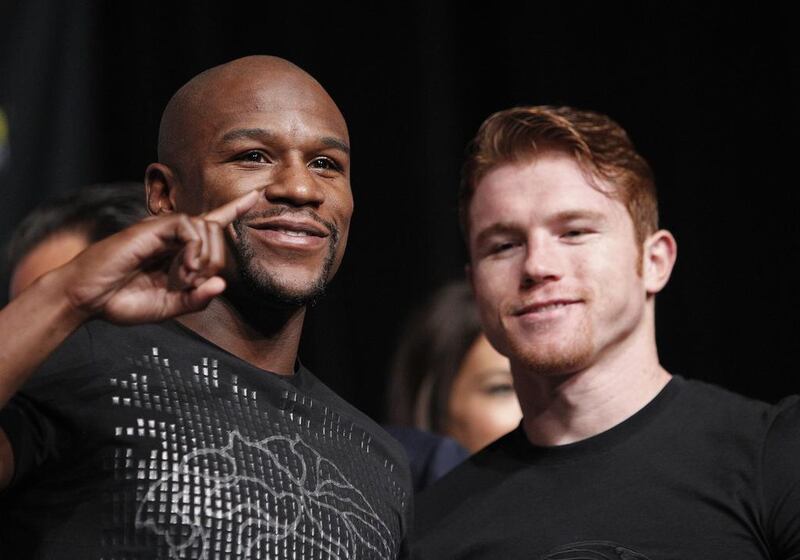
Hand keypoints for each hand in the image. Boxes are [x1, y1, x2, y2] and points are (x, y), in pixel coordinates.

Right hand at [55, 190, 258, 323]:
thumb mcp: (169, 307)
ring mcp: (162, 230)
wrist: (88, 299)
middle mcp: (172, 236)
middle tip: (189, 284)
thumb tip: (222, 285)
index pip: (211, 224)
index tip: (254, 196)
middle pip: (216, 234)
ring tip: (182, 279)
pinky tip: (182, 269)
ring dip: (203, 260)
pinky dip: (194, 251)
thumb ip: (196, 299)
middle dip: (214, 263)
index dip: (233, 210)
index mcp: (177, 251)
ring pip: (207, 229)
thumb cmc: (122, 301)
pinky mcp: (153, 227)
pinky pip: (191, 228)